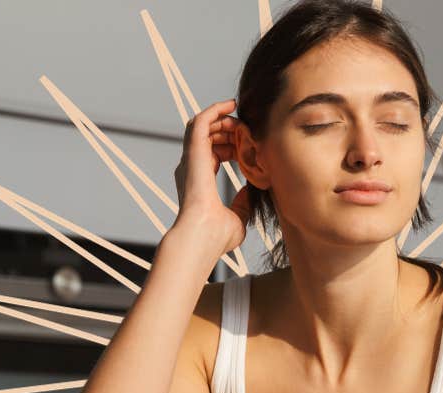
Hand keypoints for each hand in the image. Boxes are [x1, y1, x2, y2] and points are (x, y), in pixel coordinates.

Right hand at [171, 98, 250, 256]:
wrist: (202, 236)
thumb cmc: (216, 236)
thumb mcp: (237, 218)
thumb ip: (243, 203)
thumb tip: (251, 189)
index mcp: (199, 182)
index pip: (214, 155)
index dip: (231, 147)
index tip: (249, 147)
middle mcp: (191, 167)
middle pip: (209, 138)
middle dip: (229, 132)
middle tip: (248, 131)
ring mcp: (191, 158)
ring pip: (204, 126)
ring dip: (223, 119)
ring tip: (241, 117)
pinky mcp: (194, 151)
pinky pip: (202, 120)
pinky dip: (215, 110)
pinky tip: (232, 105)